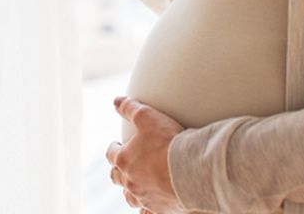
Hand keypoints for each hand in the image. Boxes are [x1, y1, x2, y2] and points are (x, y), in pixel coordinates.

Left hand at [107, 96, 185, 212]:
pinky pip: (147, 213)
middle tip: (125, 164)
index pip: (111, 153)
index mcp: (124, 160)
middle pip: (117, 177)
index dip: (114, 148)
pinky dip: (146, 208)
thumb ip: (130, 108)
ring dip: (130, 190)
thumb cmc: (168, 143)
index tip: (118, 145)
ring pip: (130, 197)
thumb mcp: (147, 117)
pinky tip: (150, 205)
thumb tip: (115, 101)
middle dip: (119, 169)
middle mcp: (130, 182)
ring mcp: (144, 198)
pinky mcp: (159, 209)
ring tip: (136, 184)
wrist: (191, 171)